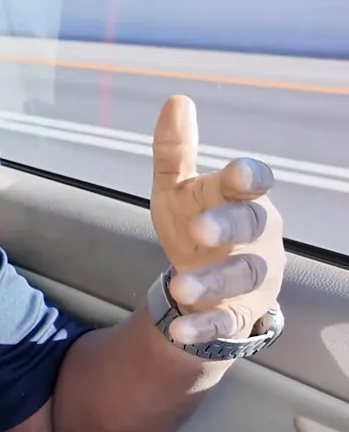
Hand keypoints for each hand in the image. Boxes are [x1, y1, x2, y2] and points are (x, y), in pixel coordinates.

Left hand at [150, 95, 284, 344]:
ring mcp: (253, 274)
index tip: (237, 174)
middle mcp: (257, 235)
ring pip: (241, 275)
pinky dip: (204, 326)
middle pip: (251, 226)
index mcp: (241, 198)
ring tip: (179, 286)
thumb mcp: (177, 188)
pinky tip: (180, 331)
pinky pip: (226, 320)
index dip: (247, 178)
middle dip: (228, 226)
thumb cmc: (197, 222)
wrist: (206, 282)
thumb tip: (176, 100)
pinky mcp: (240, 310)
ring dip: (212, 281)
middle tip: (199, 229)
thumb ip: (174, 150)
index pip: (251, 183)